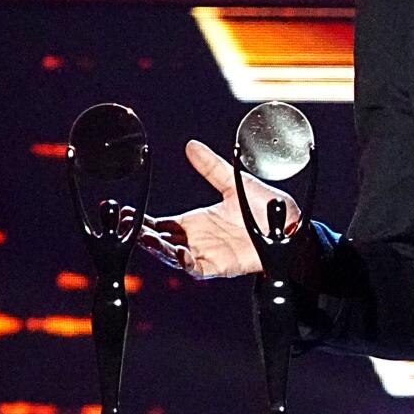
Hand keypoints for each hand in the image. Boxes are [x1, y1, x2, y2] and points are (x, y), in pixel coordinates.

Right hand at [137, 140, 298, 279]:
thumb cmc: (265, 207)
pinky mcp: (221, 266)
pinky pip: (197, 268)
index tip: (123, 211)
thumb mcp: (233, 183)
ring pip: (173, 256)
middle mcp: (197, 239)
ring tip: (142, 238)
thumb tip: (191, 145)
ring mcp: (207, 253)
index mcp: (196, 222)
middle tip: (123, 225)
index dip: (141, 220)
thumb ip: (211, 167)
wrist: (290, 224)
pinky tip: (176, 252)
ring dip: (157, 248)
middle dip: (141, 235)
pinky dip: (185, 262)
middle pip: (160, 241)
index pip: (161, 223)